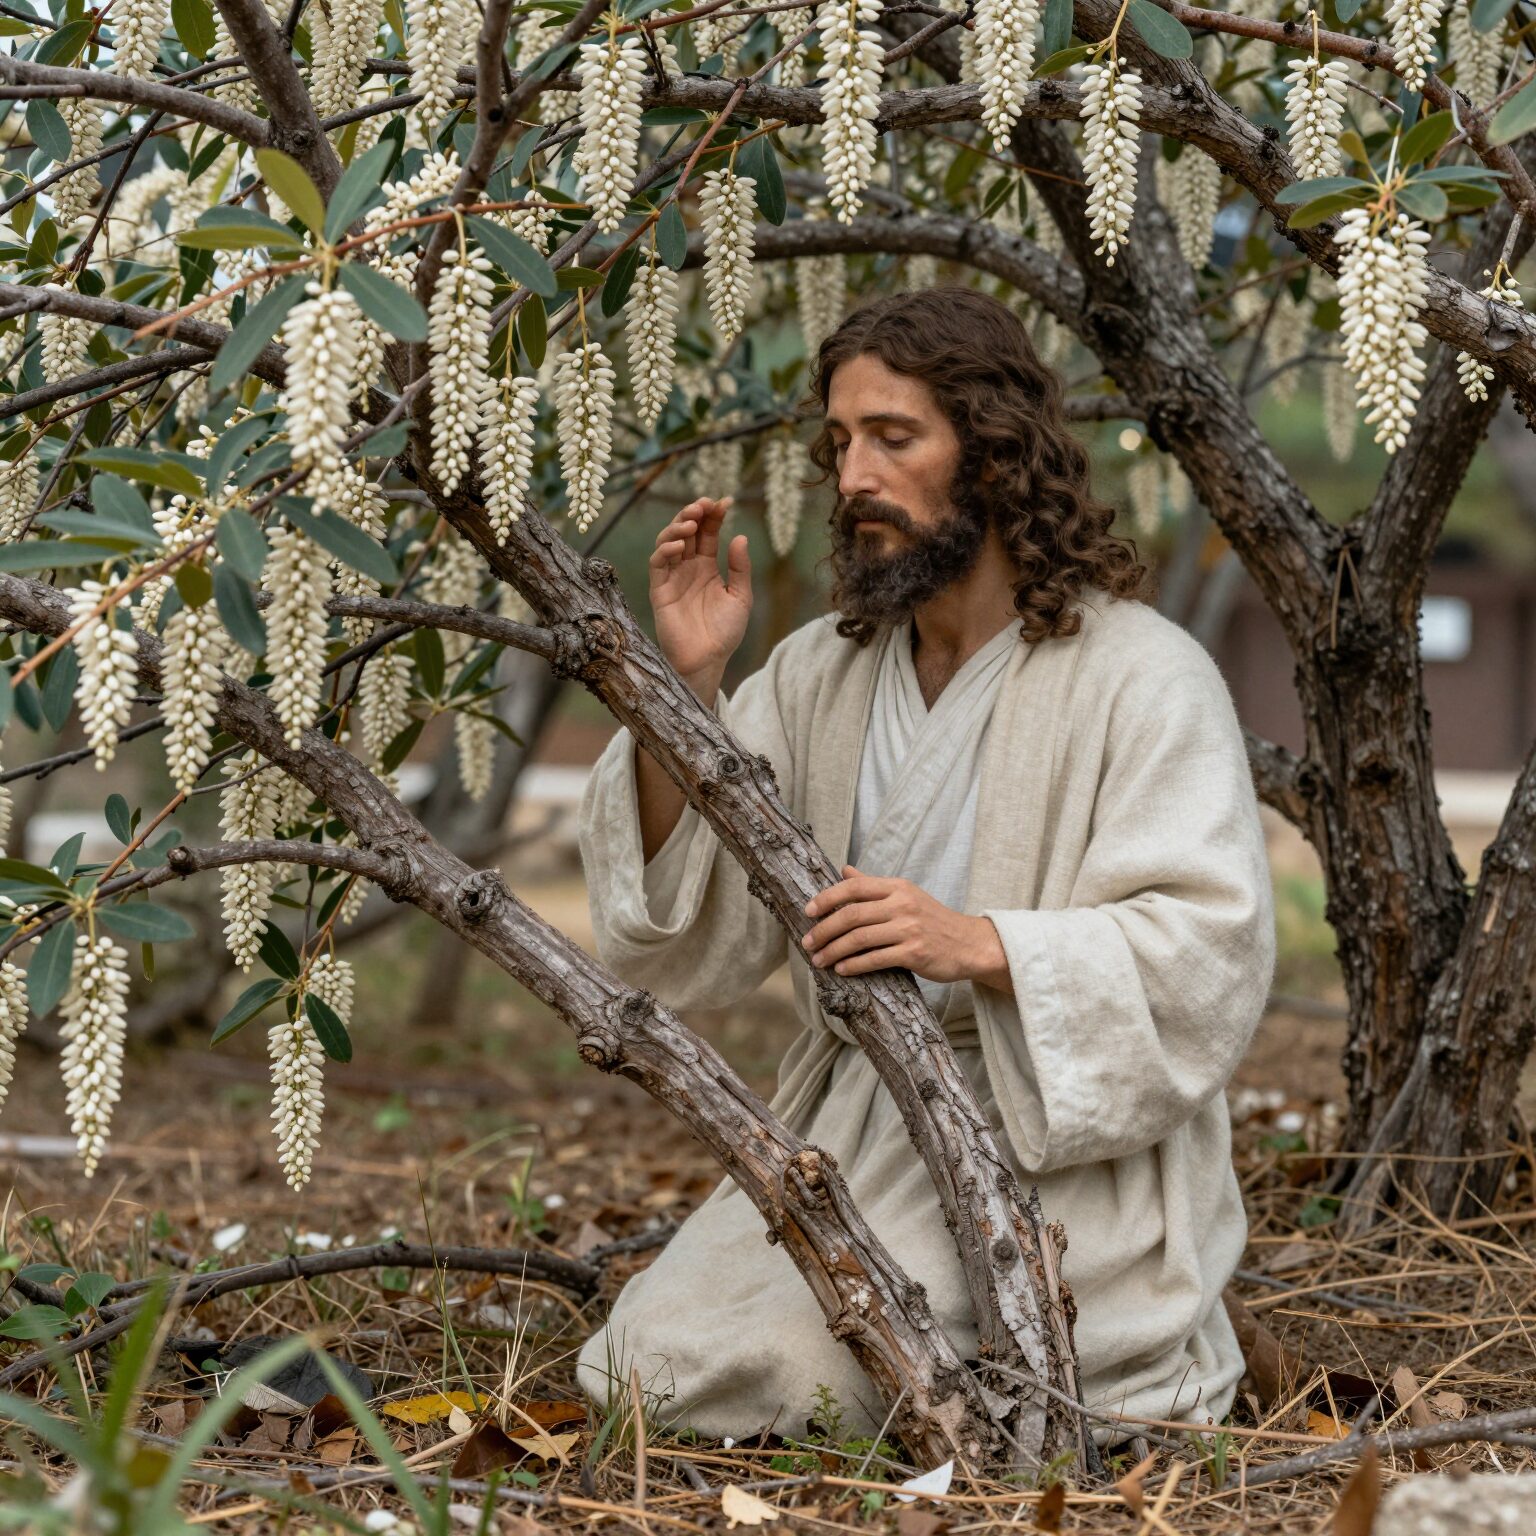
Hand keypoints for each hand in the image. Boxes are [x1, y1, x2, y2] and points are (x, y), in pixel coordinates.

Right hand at [648, 497, 751, 688]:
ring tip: (692, 522)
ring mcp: (672, 577)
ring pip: (668, 541)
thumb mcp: (741, 597)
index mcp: (706, 567)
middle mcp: (687, 568)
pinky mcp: (659, 590)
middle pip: (686, 531)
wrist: (708, 660)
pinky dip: (666, 550)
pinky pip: (657, 564)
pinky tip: (682, 545)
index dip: (714, 516)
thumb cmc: (725, 632)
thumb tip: (740, 537)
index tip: (725, 501)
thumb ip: (740, 568)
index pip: (708, 533)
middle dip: (694, 513)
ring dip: (678, 527)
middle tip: (704, 504)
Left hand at [800, 865, 1004, 983]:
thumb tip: (844, 870)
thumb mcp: (905, 895)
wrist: (969, 944)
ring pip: (860, 938)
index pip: (854, 887)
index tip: (808, 911)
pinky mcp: (914, 953)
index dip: (827, 898)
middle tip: (808, 942)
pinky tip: (841, 970)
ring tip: (819, 960)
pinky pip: (876, 959)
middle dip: (824, 929)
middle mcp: (902, 905)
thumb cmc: (932, 920)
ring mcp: (909, 929)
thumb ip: (872, 885)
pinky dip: (854, 965)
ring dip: (834, 950)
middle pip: (852, 914)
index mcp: (897, 887)